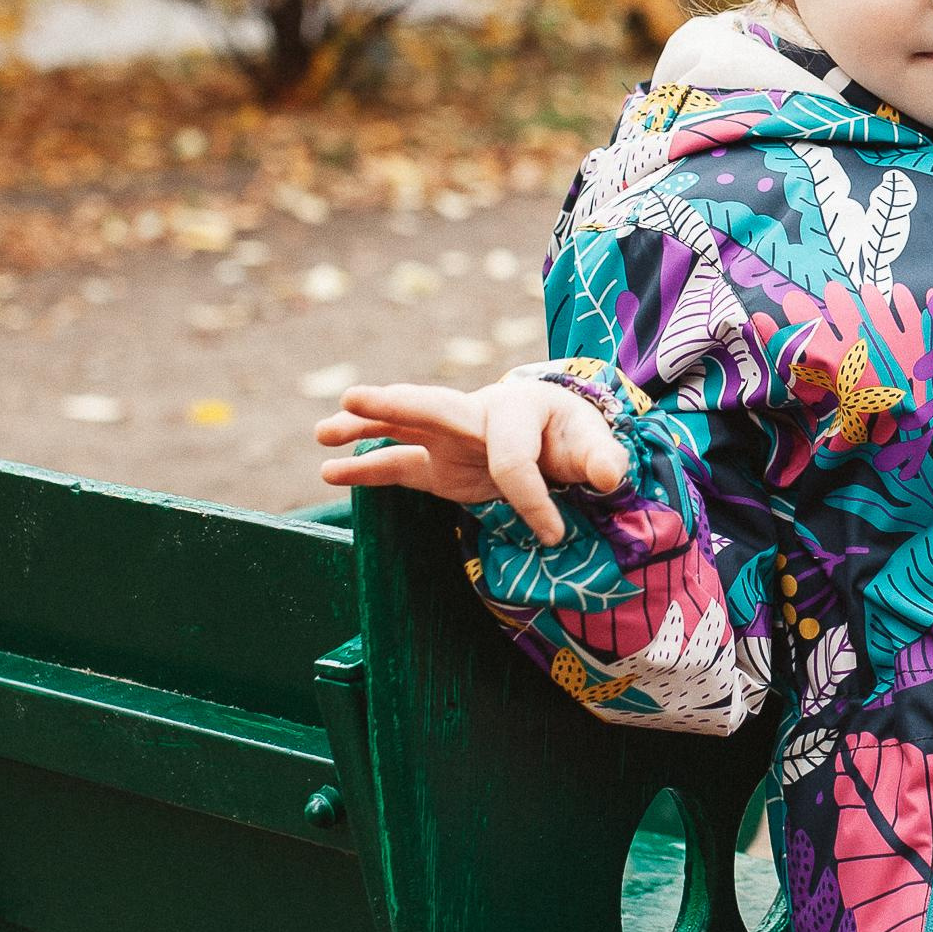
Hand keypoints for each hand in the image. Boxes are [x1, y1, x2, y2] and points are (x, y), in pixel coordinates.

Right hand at [312, 376, 627, 547]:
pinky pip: (397, 464)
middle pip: (434, 407)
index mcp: (518, 409)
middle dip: (398, 404)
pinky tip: (329, 470)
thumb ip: (602, 457)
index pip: (513, 460)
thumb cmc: (572, 437)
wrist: (555, 436)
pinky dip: (365, 469)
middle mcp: (476, 414)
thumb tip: (609, 476)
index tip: (555, 534)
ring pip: (403, 428)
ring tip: (323, 433)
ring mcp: (450, 437)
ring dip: (364, 428)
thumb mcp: (593, 443)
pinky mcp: (437, 463)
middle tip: (354, 397)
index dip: (532, 500)